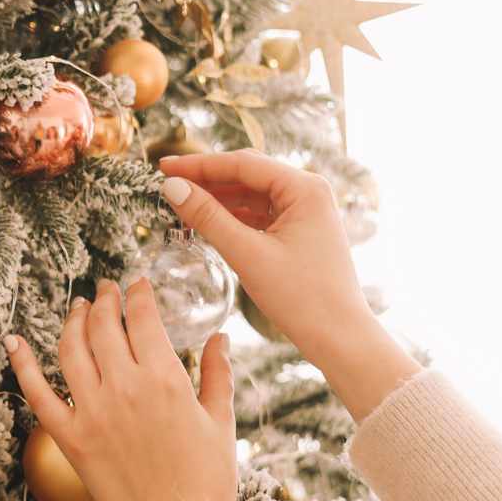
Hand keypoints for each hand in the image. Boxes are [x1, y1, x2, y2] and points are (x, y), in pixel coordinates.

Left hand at [4, 278, 236, 500]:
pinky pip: (37, 393)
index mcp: (164, 379)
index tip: (137, 284)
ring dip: (72, 321)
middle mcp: (122, 388)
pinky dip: (22, 364)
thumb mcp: (220, 421)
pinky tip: (13, 341)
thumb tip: (219, 337)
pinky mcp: (69, 437)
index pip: (142, 318)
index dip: (138, 294)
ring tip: (79, 308)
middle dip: (105, 300)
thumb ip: (217, 373)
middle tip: (106, 290)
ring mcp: (91, 411)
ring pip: (71, 349)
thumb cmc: (207, 477)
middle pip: (103, 327)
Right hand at [157, 150, 419, 417]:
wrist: (338, 336)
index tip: (163, 166)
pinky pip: (258, 214)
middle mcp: (308, 192)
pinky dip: (230, 216)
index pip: (242, 164)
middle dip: (206, 179)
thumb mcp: (247, 254)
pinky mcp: (299, 231)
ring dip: (216, 198)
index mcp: (305, 188)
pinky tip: (205, 221)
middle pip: (246, 175)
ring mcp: (305, 212)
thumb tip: (172, 188)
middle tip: (167, 182)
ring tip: (180, 202)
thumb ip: (208, 217)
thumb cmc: (302, 297)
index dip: (198, 164)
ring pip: (250, 195)